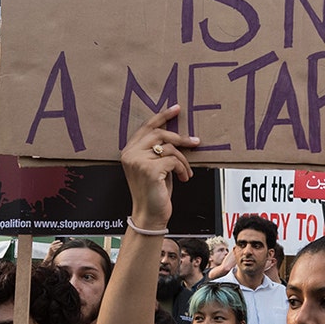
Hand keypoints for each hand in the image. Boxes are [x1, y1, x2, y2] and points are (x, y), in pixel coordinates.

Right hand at [120, 105, 198, 231]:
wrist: (149, 215)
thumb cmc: (154, 192)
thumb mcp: (155, 167)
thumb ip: (158, 151)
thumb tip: (178, 136)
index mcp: (129, 151)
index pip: (147, 127)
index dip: (163, 116)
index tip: (177, 108)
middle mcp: (130, 153)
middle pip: (160, 133)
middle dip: (180, 138)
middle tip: (195, 142)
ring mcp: (138, 161)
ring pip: (169, 148)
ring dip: (183, 160)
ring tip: (186, 172)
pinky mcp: (149, 169)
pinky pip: (173, 160)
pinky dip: (183, 169)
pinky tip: (183, 178)